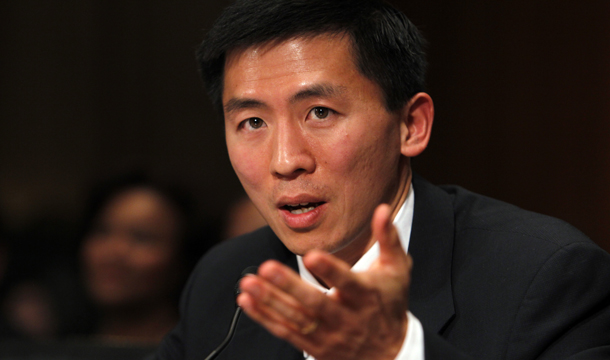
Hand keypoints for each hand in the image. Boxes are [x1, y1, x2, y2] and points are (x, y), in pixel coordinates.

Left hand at [237, 204, 412, 359]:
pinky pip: (285, 332)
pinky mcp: (314, 346)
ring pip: (295, 319)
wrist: (389, 354)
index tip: (311, 255)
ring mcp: (328, 334)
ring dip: (269, 301)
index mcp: (365, 295)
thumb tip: (382, 209)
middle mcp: (346, 317)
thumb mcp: (396, 270)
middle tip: (266, 267)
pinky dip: (264, 317)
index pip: (347, 282)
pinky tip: (246, 301)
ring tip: (248, 283)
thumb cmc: (390, 303)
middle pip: (315, 303)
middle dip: (289, 286)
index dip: (330, 270)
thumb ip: (388, 238)